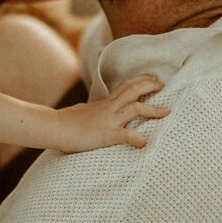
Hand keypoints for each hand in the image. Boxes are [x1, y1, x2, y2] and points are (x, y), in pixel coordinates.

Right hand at [53, 75, 168, 151]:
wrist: (55, 128)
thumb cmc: (66, 122)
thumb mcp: (82, 110)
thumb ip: (90, 108)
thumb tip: (89, 108)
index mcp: (104, 103)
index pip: (125, 86)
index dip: (141, 80)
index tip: (153, 79)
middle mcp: (109, 108)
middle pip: (133, 90)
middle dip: (150, 86)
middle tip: (163, 85)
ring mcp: (108, 120)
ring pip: (135, 108)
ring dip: (153, 109)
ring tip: (166, 112)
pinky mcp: (106, 135)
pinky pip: (125, 135)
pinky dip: (137, 139)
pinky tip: (144, 143)